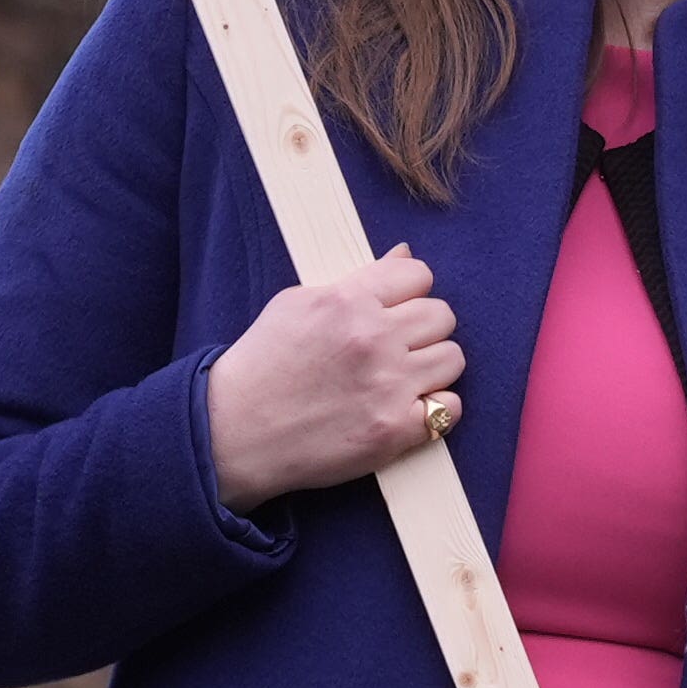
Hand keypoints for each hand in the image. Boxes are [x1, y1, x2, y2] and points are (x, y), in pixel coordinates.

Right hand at [201, 247, 461, 506]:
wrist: (233, 433)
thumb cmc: (262, 364)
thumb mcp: (297, 303)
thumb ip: (358, 279)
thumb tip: (405, 255)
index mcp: (349, 301)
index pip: (419, 275)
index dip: (410, 292)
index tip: (396, 310)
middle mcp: (374, 339)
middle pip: (443, 315)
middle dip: (424, 329)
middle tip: (398, 347)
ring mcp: (388, 385)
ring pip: (453, 358)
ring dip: (433, 367)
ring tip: (404, 378)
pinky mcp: (394, 430)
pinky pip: (449, 408)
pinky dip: (434, 409)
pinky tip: (407, 409)